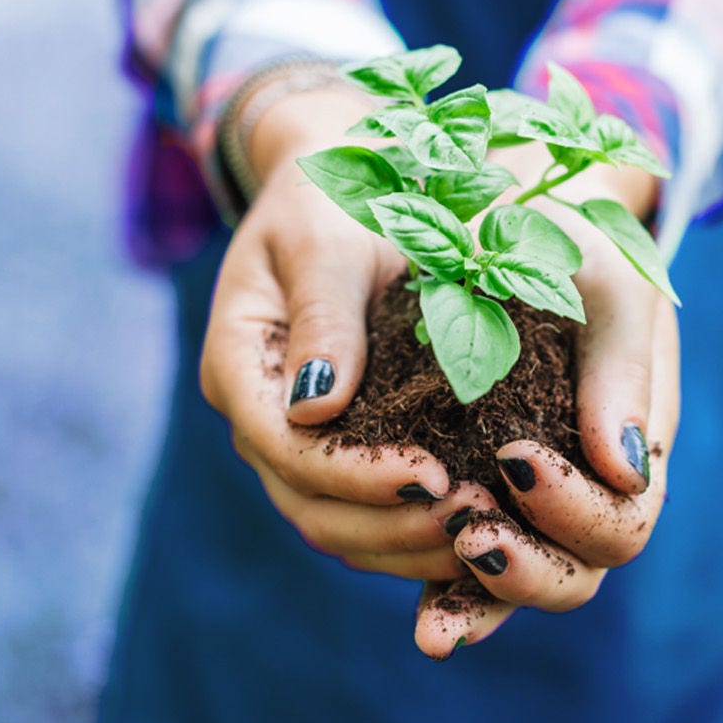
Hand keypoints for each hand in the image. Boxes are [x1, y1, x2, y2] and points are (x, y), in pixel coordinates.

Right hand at [201, 82, 502, 579]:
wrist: (346, 180)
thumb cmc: (336, 193)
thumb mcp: (328, 238)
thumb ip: (323, 316)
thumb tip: (314, 407)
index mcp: (239, 361)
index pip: (286, 446)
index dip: (356, 475)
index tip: (435, 475)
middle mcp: (258, 412)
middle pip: (307, 503)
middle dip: (387, 524)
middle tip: (473, 521)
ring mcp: (293, 435)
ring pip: (334, 523)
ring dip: (403, 541)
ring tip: (483, 533)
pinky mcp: (337, 444)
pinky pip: (364, 510)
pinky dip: (411, 531)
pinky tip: (476, 529)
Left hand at [413, 156, 680, 658]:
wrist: (511, 211)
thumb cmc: (570, 238)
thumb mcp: (605, 281)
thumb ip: (622, 367)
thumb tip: (624, 469)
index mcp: (632, 438)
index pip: (624, 518)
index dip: (577, 511)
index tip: (517, 459)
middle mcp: (588, 481)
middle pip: (579, 571)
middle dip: (527, 571)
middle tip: (468, 536)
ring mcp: (532, 495)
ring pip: (521, 579)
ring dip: (480, 602)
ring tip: (432, 617)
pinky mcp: (476, 487)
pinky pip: (468, 558)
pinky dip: (449, 592)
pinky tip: (420, 618)